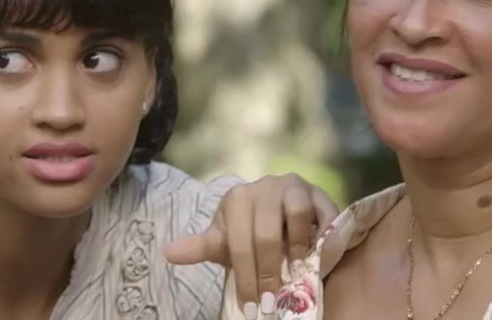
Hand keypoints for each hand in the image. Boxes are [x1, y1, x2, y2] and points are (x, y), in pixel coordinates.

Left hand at [163, 174, 338, 316]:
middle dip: (268, 272)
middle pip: (265, 233)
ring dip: (296, 246)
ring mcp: (292, 186)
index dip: (246, 277)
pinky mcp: (318, 192)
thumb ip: (201, 248)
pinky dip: (322, 234)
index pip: (238, 242)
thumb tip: (168, 253)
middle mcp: (263, 187)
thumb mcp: (226, 243)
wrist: (287, 220)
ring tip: (295, 269)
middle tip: (272, 299)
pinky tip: (318, 252)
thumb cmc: (252, 235)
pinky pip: (323, 212)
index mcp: (236, 200)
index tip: (252, 305)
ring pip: (295, 213)